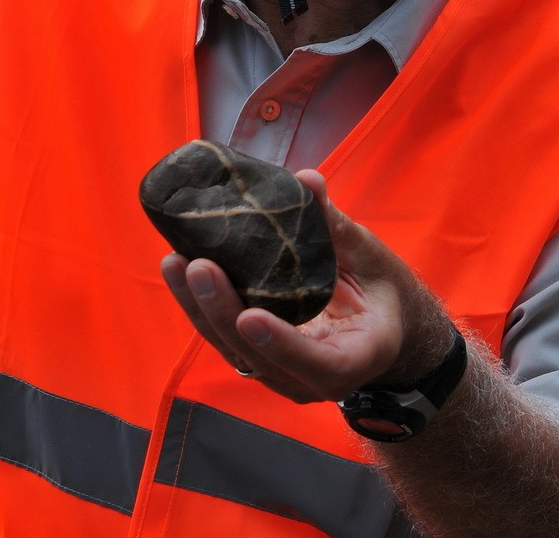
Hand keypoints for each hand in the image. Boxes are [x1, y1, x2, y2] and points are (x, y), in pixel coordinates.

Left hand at [161, 169, 453, 404]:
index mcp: (354, 358)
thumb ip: (336, 225)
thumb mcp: (370, 257)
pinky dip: (200, 306)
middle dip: (223, 313)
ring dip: (200, 309)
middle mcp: (312, 379)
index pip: (317, 364)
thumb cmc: (381, 290)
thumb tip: (307, 179)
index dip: (281, 344)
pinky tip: (179, 270)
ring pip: (233, 350)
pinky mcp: (259, 357)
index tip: (250, 315)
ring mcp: (282, 373)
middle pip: (260, 358)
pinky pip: (225, 337)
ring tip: (175, 263)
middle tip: (197, 266)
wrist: (383, 327)